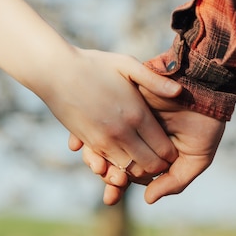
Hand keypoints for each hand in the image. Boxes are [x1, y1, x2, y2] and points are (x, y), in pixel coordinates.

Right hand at [46, 48, 181, 177]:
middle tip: (161, 161)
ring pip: (129, 170)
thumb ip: (155, 80)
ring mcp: (104, 141)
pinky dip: (119, 168)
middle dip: (158, 167)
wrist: (55, 72)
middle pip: (149, 165)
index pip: (163, 149)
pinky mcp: (89, 144)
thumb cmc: (94, 64)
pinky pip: (110, 166)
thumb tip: (179, 91)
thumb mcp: (127, 65)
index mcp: (137, 114)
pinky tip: (123, 158)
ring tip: (142, 161)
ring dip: (138, 171)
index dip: (171, 155)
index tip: (172, 151)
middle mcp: (122, 132)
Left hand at [69, 85, 225, 204]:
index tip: (111, 195)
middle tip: (99, 181)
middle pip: (111, 159)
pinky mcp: (121, 101)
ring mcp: (126, 119)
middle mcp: (136, 137)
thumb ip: (174, 181)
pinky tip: (80, 145)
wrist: (207, 89)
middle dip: (103, 173)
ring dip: (93, 156)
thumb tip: (147, 199)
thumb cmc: (206, 125)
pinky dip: (86, 133)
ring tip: (95, 167)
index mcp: (150, 153)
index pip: (128, 172)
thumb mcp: (195, 158)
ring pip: (101, 141)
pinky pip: (98, 118)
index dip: (117, 185)